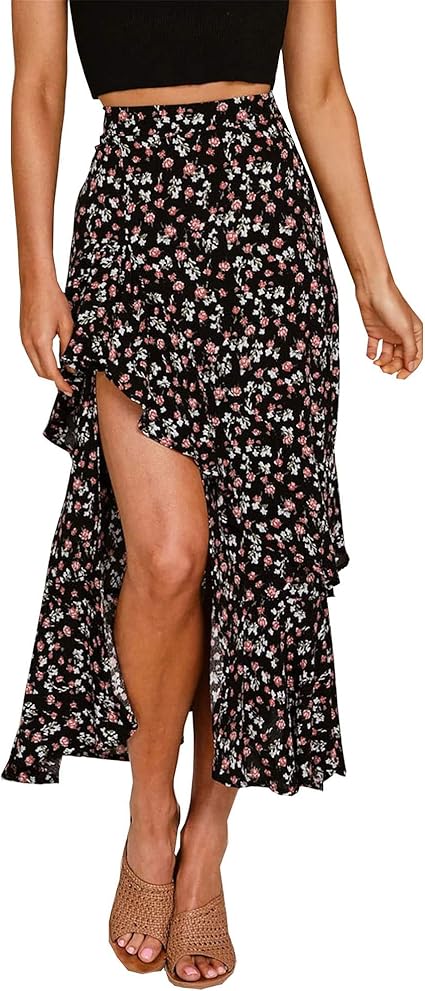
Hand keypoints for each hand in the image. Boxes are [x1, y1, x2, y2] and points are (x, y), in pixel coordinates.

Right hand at [20, 275, 74, 396]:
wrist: (36, 281)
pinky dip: (42, 361)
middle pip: (41, 371)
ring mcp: (24, 338)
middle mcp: (29, 343)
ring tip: (63, 373)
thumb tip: (69, 363)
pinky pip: (32, 354)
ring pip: (35, 364)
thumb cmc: (52, 298)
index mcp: (40, 342)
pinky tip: (53, 359)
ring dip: (47, 371)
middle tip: (68, 384)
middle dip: (54, 380)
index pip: (51, 371)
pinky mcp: (23, 334)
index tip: (69, 390)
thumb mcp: (67, 324)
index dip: (61, 383)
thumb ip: (68, 346)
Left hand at [355, 275, 422, 378]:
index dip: (409, 368)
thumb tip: (410, 366)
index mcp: (414, 333)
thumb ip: (409, 350)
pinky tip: (371, 355)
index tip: (400, 376)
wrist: (373, 290)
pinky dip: (372, 353)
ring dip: (383, 361)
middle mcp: (402, 334)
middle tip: (384, 369)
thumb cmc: (392, 304)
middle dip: (394, 366)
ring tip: (377, 363)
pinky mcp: (375, 331)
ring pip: (388, 354)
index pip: (415, 356)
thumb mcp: (405, 330)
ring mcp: (388, 333)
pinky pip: (374, 347)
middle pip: (401, 358)